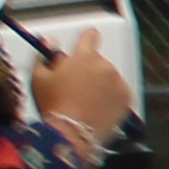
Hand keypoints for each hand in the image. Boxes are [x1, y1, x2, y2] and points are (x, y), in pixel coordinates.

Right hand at [32, 26, 126, 144]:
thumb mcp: (41, 78)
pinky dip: (111, 96)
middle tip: (76, 85)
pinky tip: (97, 106)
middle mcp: (105, 66)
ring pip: (109, 76)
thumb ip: (47, 56)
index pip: (91, 36)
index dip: (87, 39)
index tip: (86, 43)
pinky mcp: (127, 98)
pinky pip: (119, 91)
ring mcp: (118, 82)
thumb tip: (51, 42)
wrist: (72, 133)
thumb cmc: (54, 105)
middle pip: (98, 61)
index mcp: (84, 56)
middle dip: (89, 69)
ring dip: (101, 83)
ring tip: (86, 100)